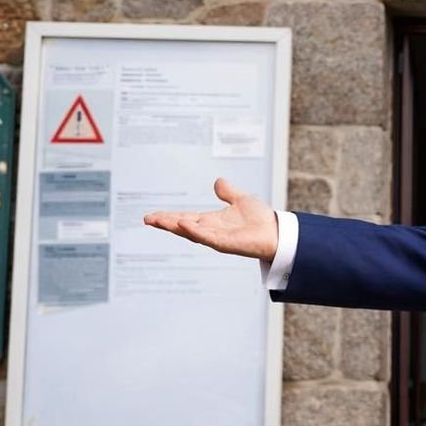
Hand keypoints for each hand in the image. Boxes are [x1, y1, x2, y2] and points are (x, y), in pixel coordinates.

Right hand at [143, 178, 278, 260]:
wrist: (277, 231)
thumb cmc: (260, 220)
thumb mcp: (240, 199)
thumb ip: (227, 192)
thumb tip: (218, 181)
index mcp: (211, 221)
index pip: (184, 218)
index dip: (168, 217)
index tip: (152, 216)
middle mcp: (211, 231)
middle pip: (183, 227)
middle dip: (166, 223)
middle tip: (148, 219)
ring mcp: (217, 238)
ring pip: (191, 233)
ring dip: (175, 227)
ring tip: (160, 221)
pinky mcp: (226, 243)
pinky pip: (208, 237)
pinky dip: (196, 231)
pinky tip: (184, 224)